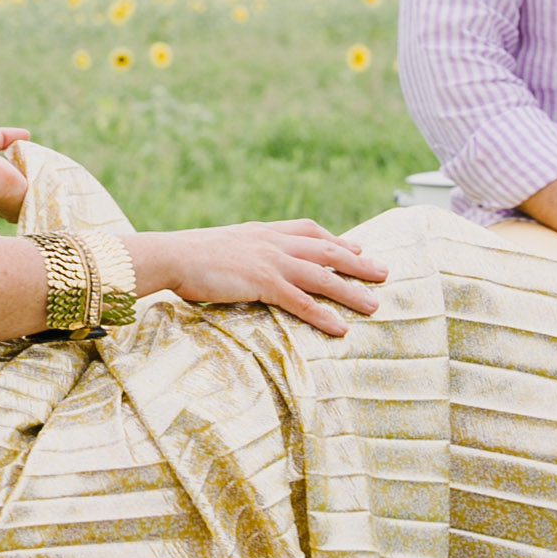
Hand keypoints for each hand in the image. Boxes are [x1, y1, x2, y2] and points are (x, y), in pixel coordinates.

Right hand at [136, 222, 389, 337]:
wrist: (173, 255)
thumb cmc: (189, 255)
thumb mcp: (223, 245)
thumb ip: (243, 251)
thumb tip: (247, 262)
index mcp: (263, 231)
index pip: (309, 230)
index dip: (335, 240)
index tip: (356, 247)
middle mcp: (273, 242)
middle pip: (327, 250)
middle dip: (358, 263)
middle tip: (384, 273)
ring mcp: (270, 261)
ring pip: (322, 276)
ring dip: (351, 291)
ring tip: (375, 304)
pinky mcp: (263, 282)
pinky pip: (301, 301)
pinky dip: (323, 315)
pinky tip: (340, 328)